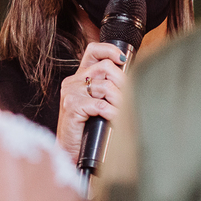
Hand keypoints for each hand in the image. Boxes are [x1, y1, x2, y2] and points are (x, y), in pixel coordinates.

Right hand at [56, 42, 127, 163]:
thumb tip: (131, 79)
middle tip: (130, 95)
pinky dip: (112, 112)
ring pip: (105, 86)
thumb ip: (107, 88)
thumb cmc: (86, 129)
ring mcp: (71, 93)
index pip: (93, 50)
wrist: (70, 151)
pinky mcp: (72, 107)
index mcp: (78, 77)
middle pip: (104, 67)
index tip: (124, 59)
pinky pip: (100, 104)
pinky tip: (115, 119)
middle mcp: (72, 81)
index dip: (110, 50)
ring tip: (124, 111)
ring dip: (120, 100)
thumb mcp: (97, 103)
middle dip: (122, 81)